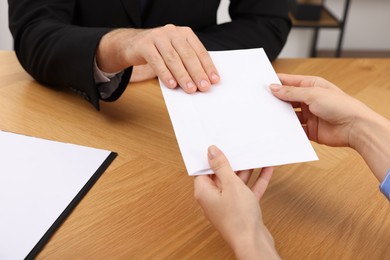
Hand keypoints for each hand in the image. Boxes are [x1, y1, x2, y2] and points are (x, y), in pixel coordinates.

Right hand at [97, 25, 219, 92]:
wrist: (132, 44)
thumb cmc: (159, 52)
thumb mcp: (175, 53)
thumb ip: (187, 63)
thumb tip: (200, 82)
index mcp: (184, 33)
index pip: (199, 51)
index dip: (208, 66)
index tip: (214, 81)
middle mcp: (172, 32)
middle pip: (187, 55)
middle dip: (197, 72)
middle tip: (204, 87)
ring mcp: (157, 36)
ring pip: (173, 58)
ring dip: (183, 76)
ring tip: (190, 89)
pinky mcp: (144, 44)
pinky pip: (156, 61)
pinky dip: (165, 74)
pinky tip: (171, 84)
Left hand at [194, 145, 278, 259]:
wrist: (253, 243)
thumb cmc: (238, 218)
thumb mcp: (230, 185)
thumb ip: (221, 166)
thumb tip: (211, 151)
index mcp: (204, 192)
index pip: (204, 170)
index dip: (211, 158)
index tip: (219, 146)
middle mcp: (214, 198)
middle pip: (221, 175)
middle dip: (232, 162)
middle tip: (239, 147)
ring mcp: (228, 204)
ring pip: (236, 182)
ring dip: (247, 170)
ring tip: (255, 155)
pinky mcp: (241, 209)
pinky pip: (247, 191)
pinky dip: (256, 181)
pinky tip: (266, 170)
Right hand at [270, 73, 371, 147]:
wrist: (355, 128)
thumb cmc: (341, 106)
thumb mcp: (313, 94)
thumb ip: (291, 92)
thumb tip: (274, 88)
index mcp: (311, 86)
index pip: (288, 82)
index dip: (275, 82)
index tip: (262, 85)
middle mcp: (309, 99)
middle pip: (287, 98)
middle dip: (276, 100)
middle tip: (261, 102)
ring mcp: (309, 114)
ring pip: (289, 114)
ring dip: (281, 115)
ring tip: (269, 116)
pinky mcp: (309, 129)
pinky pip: (294, 129)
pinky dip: (287, 129)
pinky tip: (280, 129)